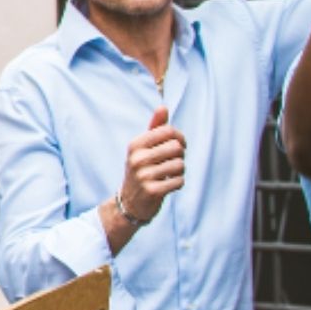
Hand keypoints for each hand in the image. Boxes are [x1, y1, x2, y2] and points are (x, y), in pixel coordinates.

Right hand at [117, 106, 184, 223]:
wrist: (130, 202)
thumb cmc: (142, 169)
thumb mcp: (144, 148)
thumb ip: (155, 128)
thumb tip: (163, 107)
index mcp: (135, 145)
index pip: (169, 131)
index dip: (179, 138)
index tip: (177, 146)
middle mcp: (137, 159)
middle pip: (177, 147)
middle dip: (180, 156)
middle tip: (171, 163)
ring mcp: (143, 175)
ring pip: (180, 165)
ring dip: (179, 171)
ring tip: (168, 175)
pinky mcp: (152, 191)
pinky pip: (179, 181)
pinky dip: (177, 184)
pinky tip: (167, 186)